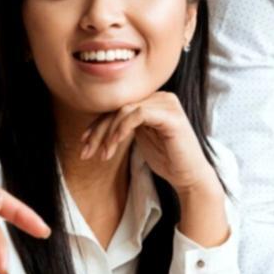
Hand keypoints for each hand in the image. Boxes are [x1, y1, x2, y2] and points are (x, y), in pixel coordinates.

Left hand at [81, 92, 227, 246]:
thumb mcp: (141, 138)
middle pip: (119, 107)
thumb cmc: (167, 159)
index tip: (83, 144)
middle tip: (86, 153)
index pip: (118, 107)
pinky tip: (115, 144)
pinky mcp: (171, 115)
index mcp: (153, 100)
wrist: (190, 176)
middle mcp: (161, 97)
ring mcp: (167, 104)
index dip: (98, 124)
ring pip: (125, 110)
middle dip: (98, 131)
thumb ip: (125, 126)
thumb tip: (96, 125)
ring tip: (103, 155)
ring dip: (108, 133)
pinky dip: (122, 128)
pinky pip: (138, 114)